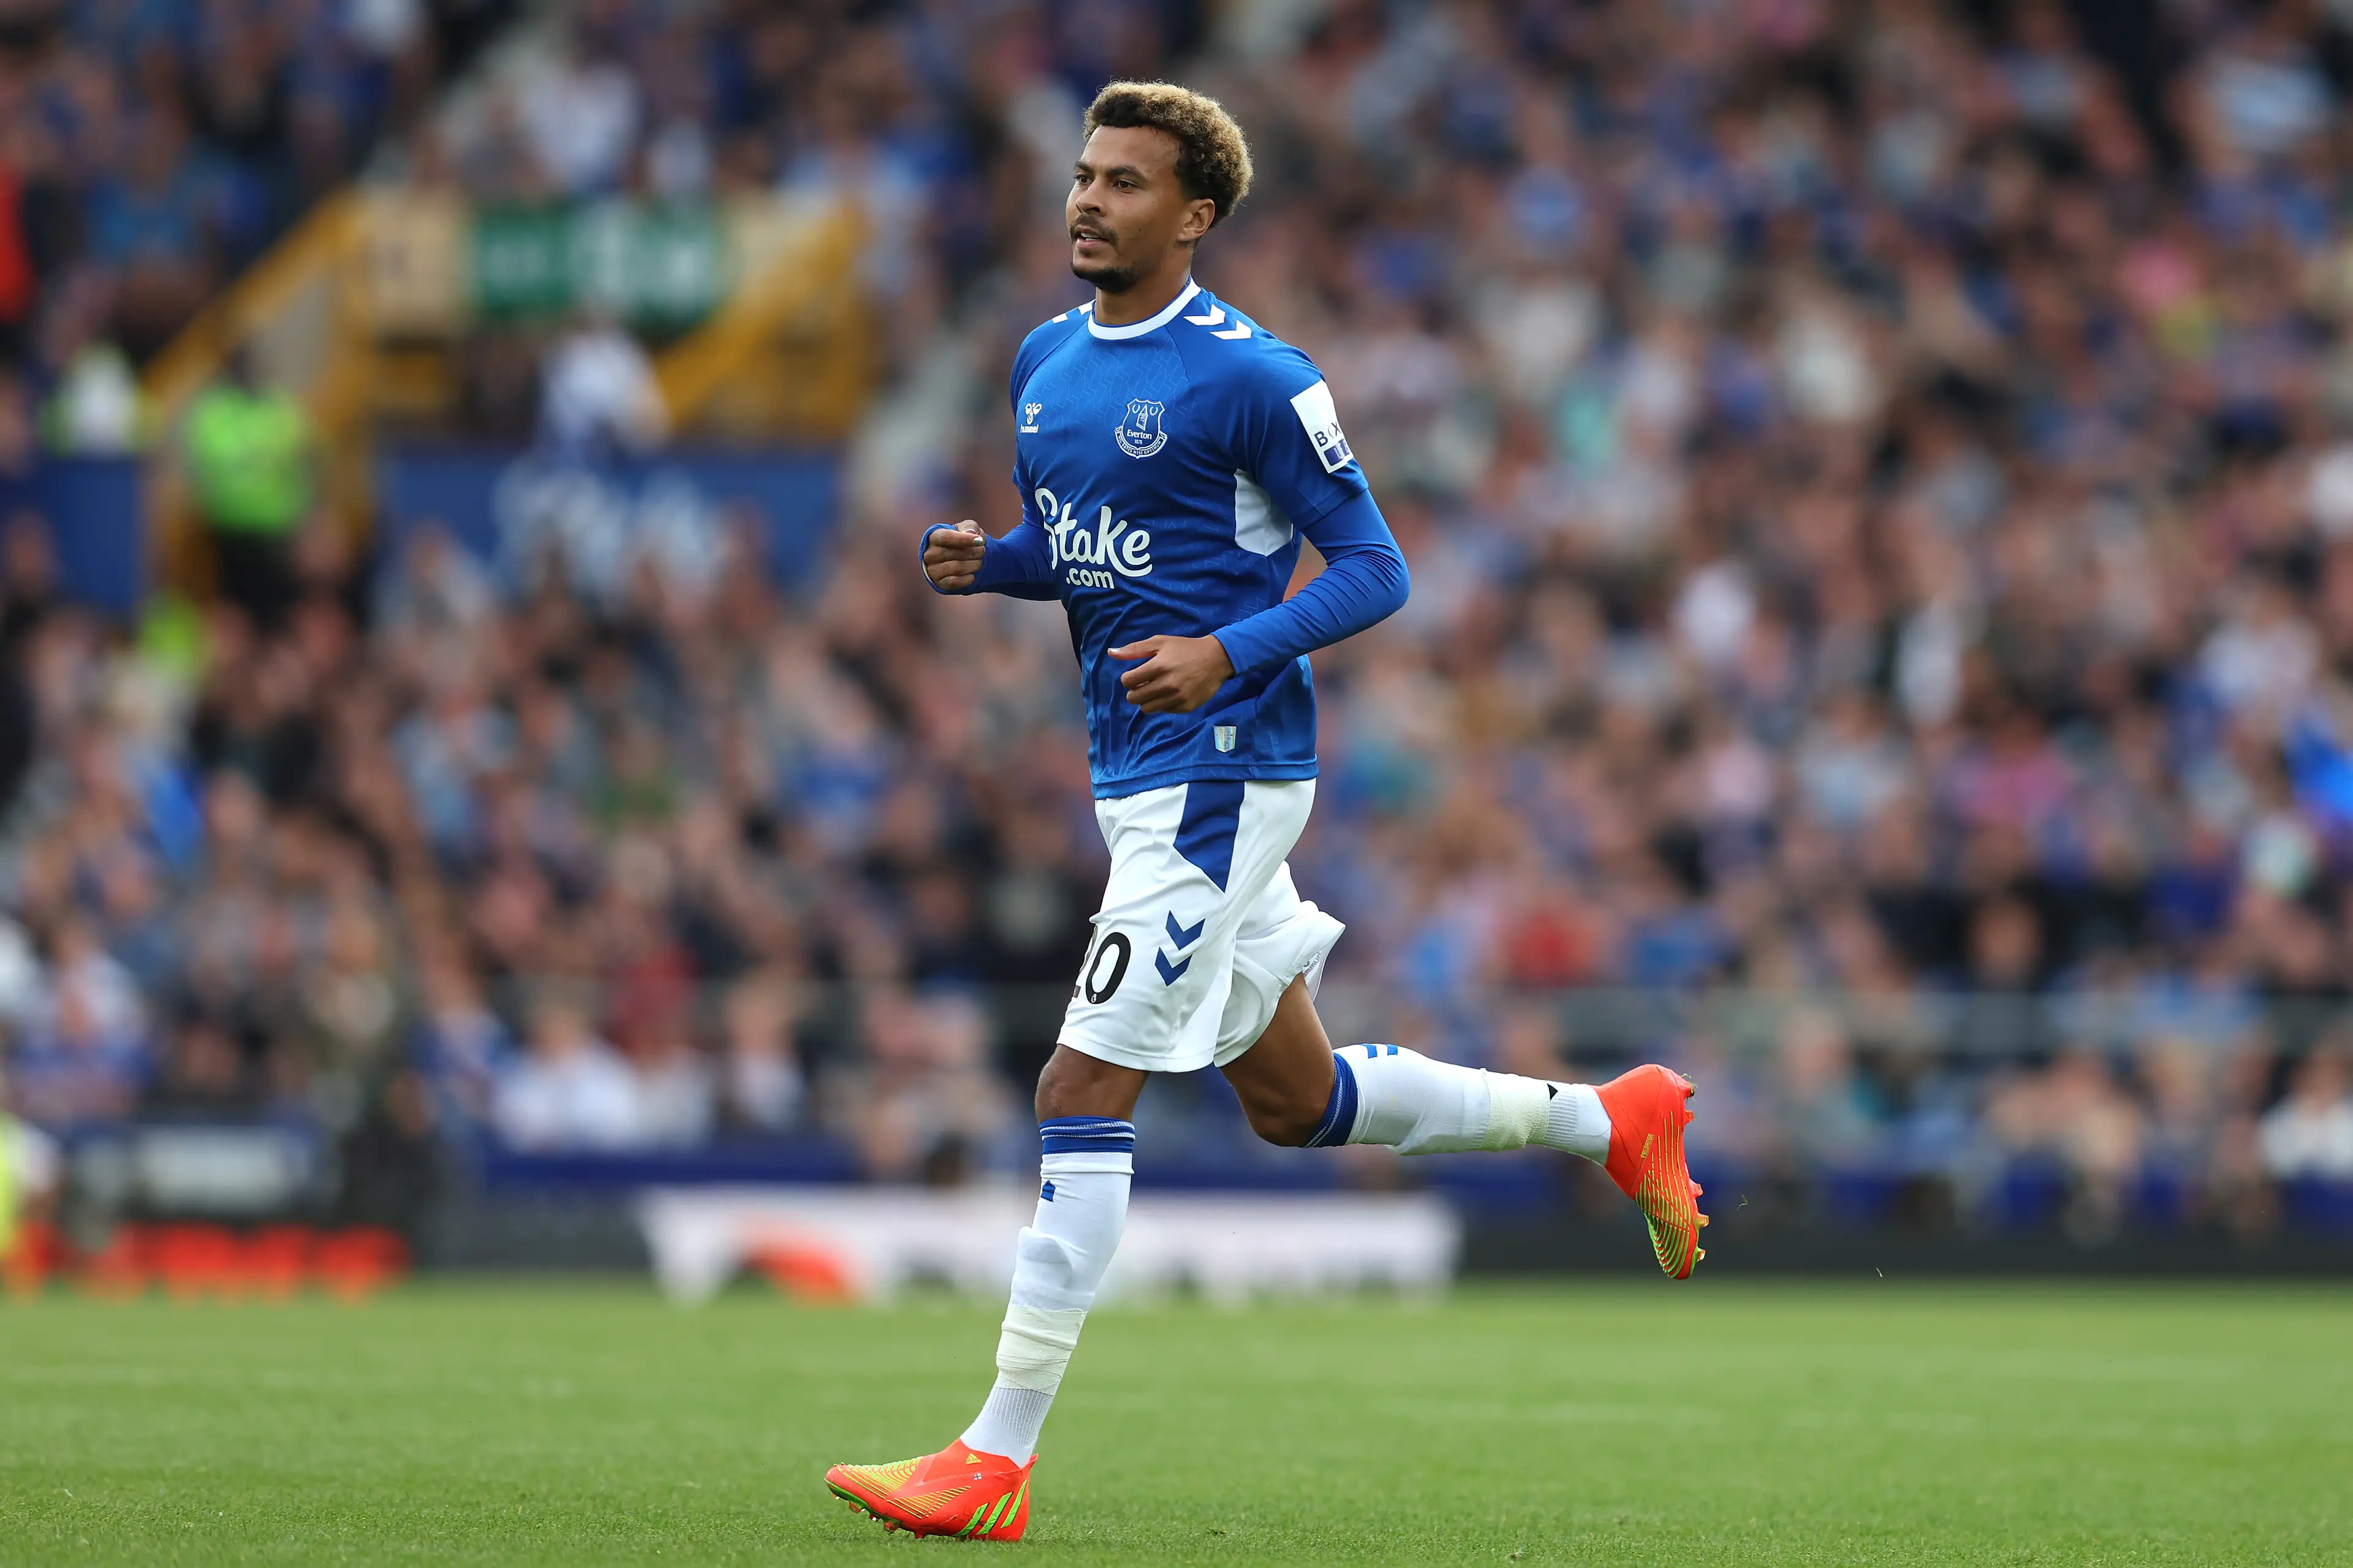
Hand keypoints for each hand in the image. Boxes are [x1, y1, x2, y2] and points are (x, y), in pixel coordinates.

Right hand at [924, 520, 986, 590]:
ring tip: (979, 562)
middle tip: (982, 551)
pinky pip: (955, 582)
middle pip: (954, 553)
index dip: (964, 539)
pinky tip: (973, 574)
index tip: (980, 541)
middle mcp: (930, 554)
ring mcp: (933, 570)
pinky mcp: (939, 583)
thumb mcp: (966, 528)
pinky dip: (968, 579)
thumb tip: (972, 533)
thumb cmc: (960, 540)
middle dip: (974, 552)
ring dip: (973, 565)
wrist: (957, 559)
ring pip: (957, 568)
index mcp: (933, 537)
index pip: (946, 537)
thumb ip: (969, 526)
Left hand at [1110, 634, 1233, 714]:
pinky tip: (1170, 693)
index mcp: (1158, 667)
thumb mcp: (1160, 642)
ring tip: (1155, 690)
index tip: (1136, 675)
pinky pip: (1164, 711)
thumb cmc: (1185, 648)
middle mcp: (1167, 685)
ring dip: (1147, 700)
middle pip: (1134, 698)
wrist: (1216, 659)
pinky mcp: (1185, 707)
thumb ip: (1134, 649)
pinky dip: (1163, 704)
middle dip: (1134, 691)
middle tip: (1143, 684)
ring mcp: (1177, 698)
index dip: (1128, 678)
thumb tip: (1110, 653)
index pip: (1127, 681)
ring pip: (1147, 708)